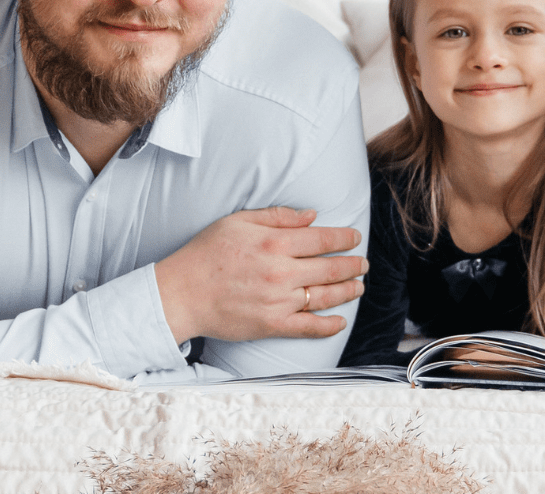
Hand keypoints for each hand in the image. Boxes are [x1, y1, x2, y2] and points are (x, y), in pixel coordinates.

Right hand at [154, 206, 366, 343]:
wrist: (181, 293)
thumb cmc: (206, 253)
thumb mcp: (238, 221)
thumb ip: (278, 217)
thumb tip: (312, 216)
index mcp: (274, 243)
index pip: (322, 240)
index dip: (344, 238)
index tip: (354, 237)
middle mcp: (282, 272)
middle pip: (331, 268)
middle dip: (353, 265)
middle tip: (363, 264)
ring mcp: (279, 301)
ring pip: (326, 297)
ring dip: (348, 291)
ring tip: (359, 287)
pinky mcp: (272, 325)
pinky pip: (309, 327)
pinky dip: (329, 325)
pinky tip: (340, 321)